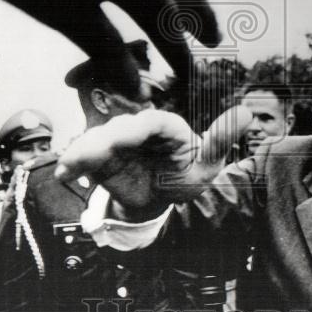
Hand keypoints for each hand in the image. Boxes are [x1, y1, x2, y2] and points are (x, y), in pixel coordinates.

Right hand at [54, 105, 251, 218]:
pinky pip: (83, 157)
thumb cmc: (186, 175)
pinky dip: (72, 162)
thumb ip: (221, 139)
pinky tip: (63, 172)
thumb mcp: (207, 164)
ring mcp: (115, 141)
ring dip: (84, 151)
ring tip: (71, 164)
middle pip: (120, 129)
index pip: (153, 123)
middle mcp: (138, 129)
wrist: (161, 199)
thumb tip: (247, 113)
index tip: (124, 136)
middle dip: (106, 139)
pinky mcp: (98, 158)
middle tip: (93, 153)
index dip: (138, 128)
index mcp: (167, 126)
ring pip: (98, 140)